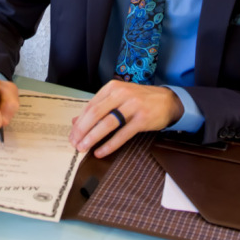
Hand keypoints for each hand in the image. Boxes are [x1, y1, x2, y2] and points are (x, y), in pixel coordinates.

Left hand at [68, 81, 183, 157]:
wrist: (167, 101)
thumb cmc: (140, 100)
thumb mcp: (118, 98)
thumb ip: (98, 108)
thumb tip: (75, 122)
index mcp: (113, 88)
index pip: (90, 105)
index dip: (79, 122)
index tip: (72, 135)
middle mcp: (122, 94)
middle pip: (95, 113)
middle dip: (82, 130)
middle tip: (75, 143)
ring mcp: (133, 106)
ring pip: (107, 123)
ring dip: (92, 138)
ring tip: (83, 148)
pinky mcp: (142, 119)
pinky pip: (122, 134)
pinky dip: (109, 145)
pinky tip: (100, 152)